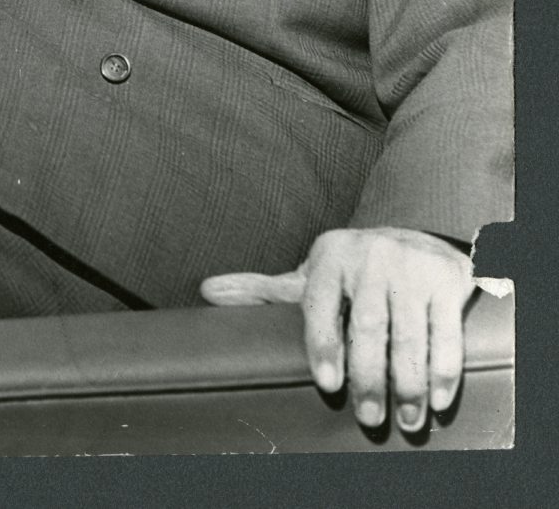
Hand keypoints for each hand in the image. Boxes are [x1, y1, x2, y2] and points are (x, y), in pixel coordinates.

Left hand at [201, 227, 473, 433]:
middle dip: (369, 377)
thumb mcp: (311, 274)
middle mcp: (370, 258)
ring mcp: (412, 269)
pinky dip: (444, 370)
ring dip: (408, 384)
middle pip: (368, 327)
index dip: (324, 344)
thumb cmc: (354, 268)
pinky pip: (447, 333)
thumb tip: (206, 291)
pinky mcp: (448, 282)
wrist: (418, 233)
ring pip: (409, 335)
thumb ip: (264, 289)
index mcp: (330, 257)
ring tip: (405, 420)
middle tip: (368, 419)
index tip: (329, 385)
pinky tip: (438, 401)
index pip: (320, 304)